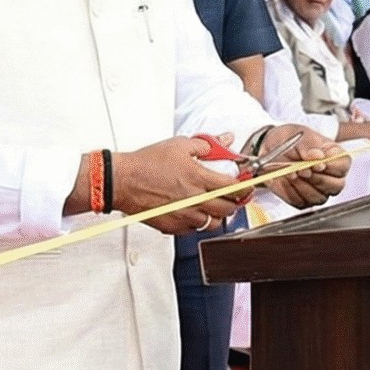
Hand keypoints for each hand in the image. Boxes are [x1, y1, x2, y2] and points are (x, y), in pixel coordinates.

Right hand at [113, 136, 244, 234]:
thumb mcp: (179, 145)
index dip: (246, 187)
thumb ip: (207, 145)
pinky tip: (195, 212)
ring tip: (214, 206)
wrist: (121, 181)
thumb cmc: (146, 164)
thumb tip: (225, 140)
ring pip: (214, 223)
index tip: (247, 186)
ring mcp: (184, 215)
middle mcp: (194, 200)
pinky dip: (199, 222)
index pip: (235, 188)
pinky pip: (195, 230)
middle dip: (235, 202)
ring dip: (218, 215)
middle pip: (229, 208)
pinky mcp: (173, 226)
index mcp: (199, 178)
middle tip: (232, 196)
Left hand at [253, 124, 350, 208]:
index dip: (331, 166)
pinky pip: (300, 202)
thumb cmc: (291, 139)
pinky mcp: (304, 200)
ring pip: (319, 197)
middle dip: (316, 178)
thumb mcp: (300, 135)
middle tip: (300, 169)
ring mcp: (319, 190)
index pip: (343, 166)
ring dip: (302, 185)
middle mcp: (332, 176)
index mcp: (336, 156)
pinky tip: (284, 179)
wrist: (271, 148)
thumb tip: (318, 156)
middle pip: (336, 186)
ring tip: (290, 172)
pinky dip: (290, 191)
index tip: (315, 163)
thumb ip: (309, 144)